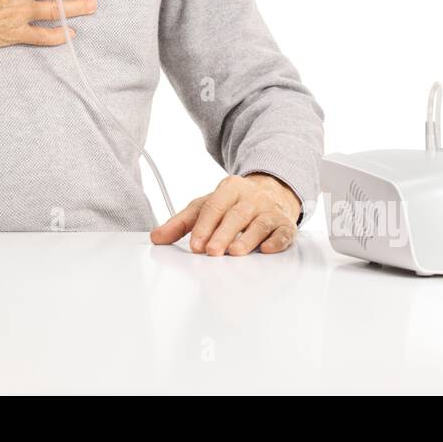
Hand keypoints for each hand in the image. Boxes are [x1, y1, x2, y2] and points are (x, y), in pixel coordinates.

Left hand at [149, 173, 300, 255]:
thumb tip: (157, 238)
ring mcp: (269, 210)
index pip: (214, 206)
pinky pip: (283, 232)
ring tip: (234, 253)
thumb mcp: (206, 206)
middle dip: (223, 234)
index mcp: (229, 189)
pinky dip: (276, 241)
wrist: (272, 192)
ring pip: (260, 224)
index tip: (195, 244)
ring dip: (247, 239)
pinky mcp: (285, 224)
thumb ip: (181, 223)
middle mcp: (251, 197)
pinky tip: (267, 249)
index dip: (204, 226)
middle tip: (211, 251)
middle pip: (236, 215)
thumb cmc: (234, 203)